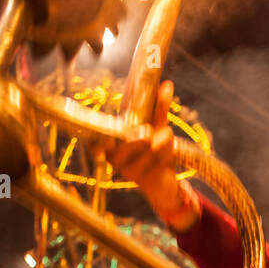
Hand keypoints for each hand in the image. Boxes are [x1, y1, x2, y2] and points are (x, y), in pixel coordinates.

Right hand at [107, 80, 200, 231]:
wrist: (164, 183)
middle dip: (139, 137)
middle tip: (147, 131)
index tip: (103, 140)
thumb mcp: (154, 126)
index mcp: (110, 146)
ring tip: (168, 136)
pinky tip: (173, 150)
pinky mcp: (146, 180)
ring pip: (148, 148)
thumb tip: (166, 84)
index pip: (95, 144)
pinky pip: (160, 159)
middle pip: (125, 144)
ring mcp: (129, 171)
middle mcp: (115, 160)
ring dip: (164, 139)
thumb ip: (158, 107)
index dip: (97, 143)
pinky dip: (170, 150)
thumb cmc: (152, 151)